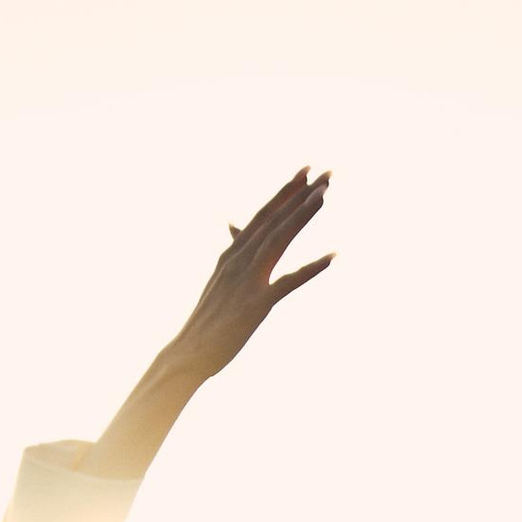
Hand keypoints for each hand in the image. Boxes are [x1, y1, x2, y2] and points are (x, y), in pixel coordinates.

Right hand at [160, 172, 332, 389]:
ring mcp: (247, 280)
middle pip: (274, 220)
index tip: (306, 171)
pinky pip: (288, 282)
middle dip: (301, 194)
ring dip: (302, 215)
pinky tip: (332, 257)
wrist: (189, 350)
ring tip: (325, 194)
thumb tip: (234, 225)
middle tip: (326, 173)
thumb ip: (233, 250)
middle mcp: (239, 259)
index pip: (263, 214)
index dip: (286, 191)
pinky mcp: (257, 304)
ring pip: (279, 239)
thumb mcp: (220, 277)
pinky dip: (310, 268)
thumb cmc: (208, 318)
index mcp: (232, 253)